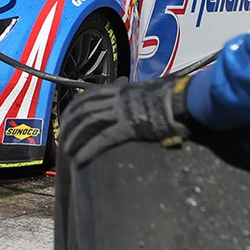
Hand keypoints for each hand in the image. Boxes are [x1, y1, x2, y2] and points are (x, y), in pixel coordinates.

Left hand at [61, 76, 194, 165]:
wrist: (187, 98)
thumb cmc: (176, 97)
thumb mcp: (154, 92)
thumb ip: (142, 99)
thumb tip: (144, 106)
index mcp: (123, 90)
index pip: (91, 96)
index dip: (76, 107)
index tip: (67, 117)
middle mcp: (119, 98)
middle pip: (85, 109)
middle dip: (70, 124)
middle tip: (62, 137)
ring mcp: (123, 111)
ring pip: (89, 123)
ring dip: (75, 138)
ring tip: (67, 151)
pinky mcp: (130, 126)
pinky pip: (103, 138)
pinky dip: (89, 149)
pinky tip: (80, 159)